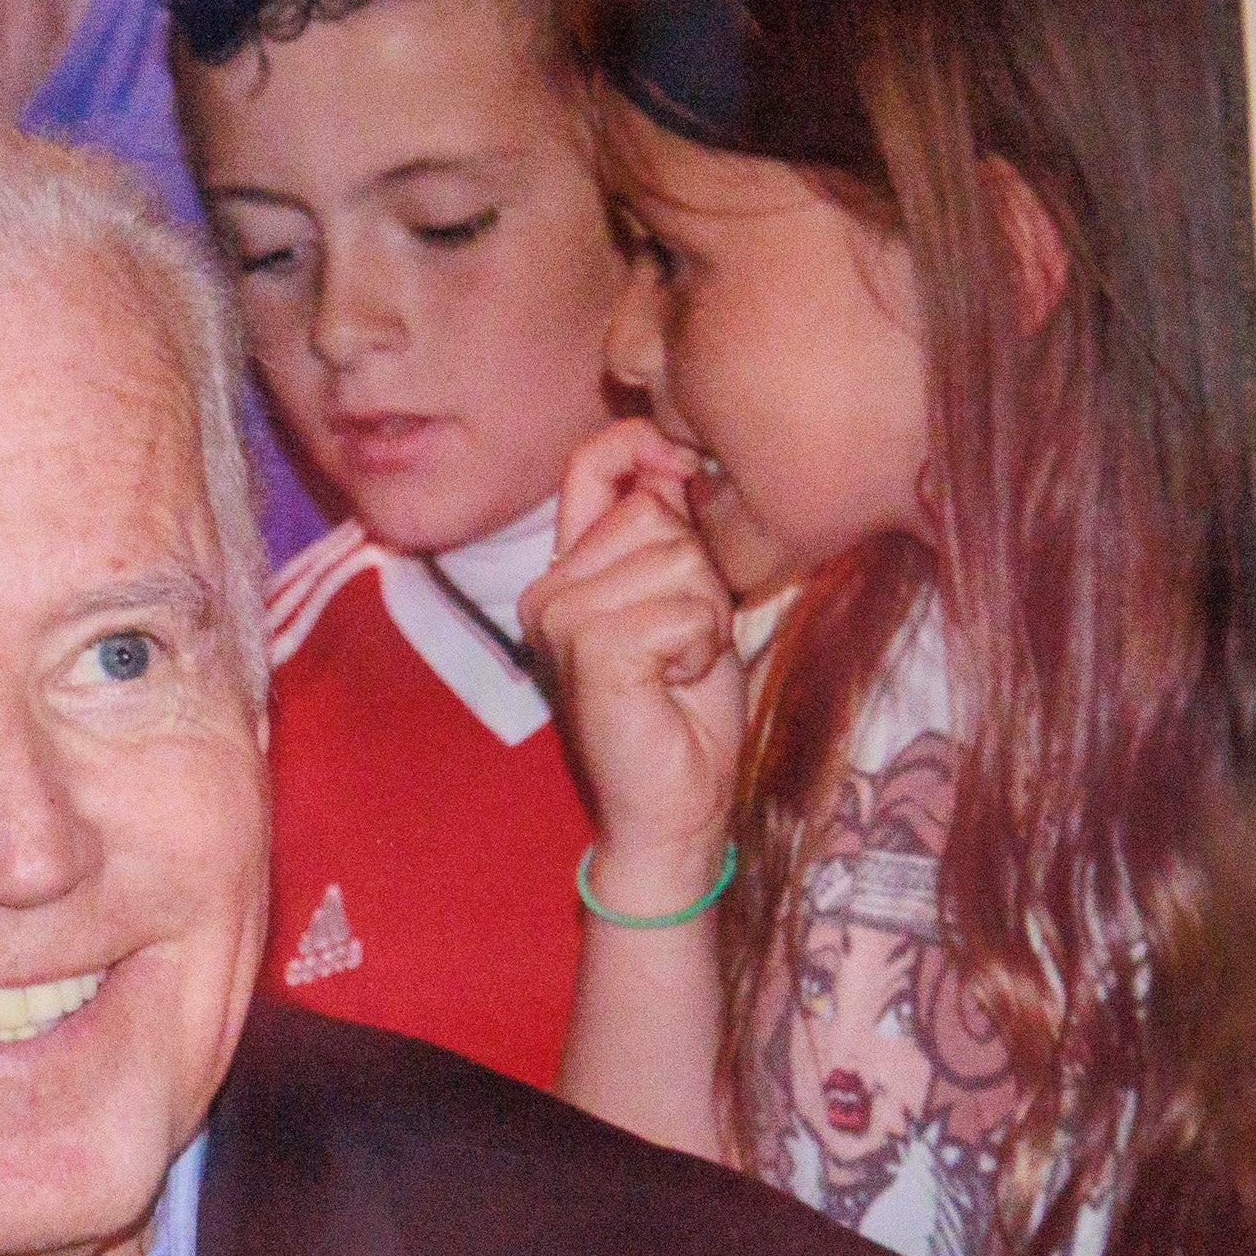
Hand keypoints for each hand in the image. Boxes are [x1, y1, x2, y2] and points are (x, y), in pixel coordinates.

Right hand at [521, 415, 747, 908]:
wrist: (672, 808)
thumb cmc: (685, 711)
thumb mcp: (688, 601)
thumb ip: (671, 534)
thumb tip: (677, 462)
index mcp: (566, 571)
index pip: (591, 464)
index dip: (643, 447)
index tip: (687, 470)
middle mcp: (548, 589)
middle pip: (653, 511)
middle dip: (700, 570)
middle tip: (689, 637)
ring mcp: (561, 618)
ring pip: (676, 557)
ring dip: (707, 612)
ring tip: (683, 662)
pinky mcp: (591, 648)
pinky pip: (683, 607)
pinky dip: (702, 643)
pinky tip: (676, 681)